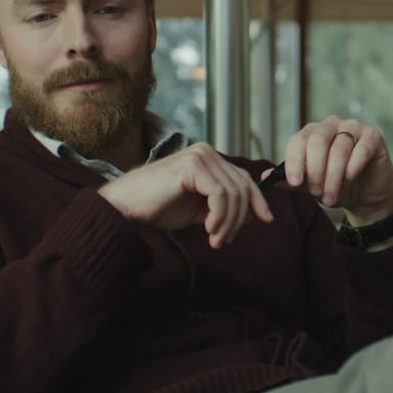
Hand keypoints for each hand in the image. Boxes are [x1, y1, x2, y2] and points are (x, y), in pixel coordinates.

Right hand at [99, 143, 272, 248]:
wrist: (126, 208)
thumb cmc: (157, 209)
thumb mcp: (198, 208)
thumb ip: (222, 206)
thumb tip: (253, 214)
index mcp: (209, 159)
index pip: (243, 178)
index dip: (258, 200)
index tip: (266, 220)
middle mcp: (206, 152)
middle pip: (242, 186)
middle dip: (240, 218)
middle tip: (223, 240)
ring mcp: (200, 156)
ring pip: (234, 193)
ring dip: (228, 222)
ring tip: (215, 240)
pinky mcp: (193, 166)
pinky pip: (220, 194)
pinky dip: (220, 216)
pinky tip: (209, 229)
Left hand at [275, 116, 392, 225]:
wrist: (364, 197)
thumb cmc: (335, 187)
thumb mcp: (308, 187)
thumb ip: (289, 180)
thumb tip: (263, 177)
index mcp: (312, 133)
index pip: (298, 140)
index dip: (295, 161)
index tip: (294, 182)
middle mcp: (331, 125)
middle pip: (318, 140)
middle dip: (315, 170)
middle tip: (315, 192)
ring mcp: (353, 127)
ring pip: (339, 148)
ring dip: (334, 176)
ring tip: (331, 197)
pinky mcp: (373, 136)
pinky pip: (361, 149)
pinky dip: (353, 168)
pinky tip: (349, 180)